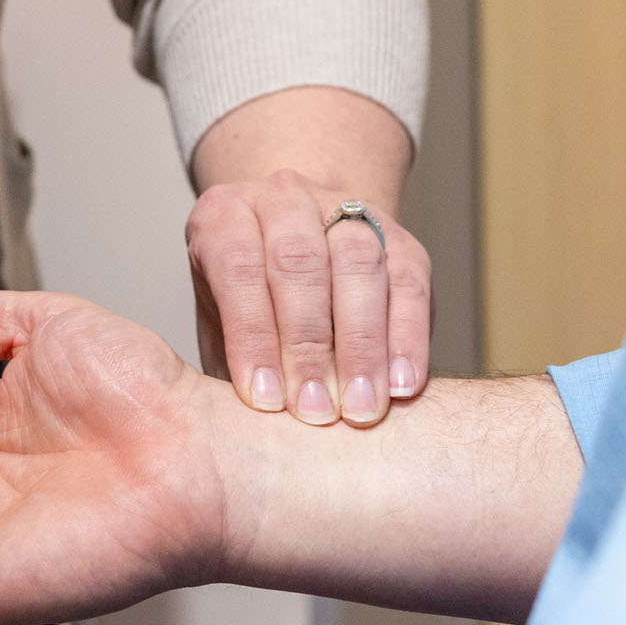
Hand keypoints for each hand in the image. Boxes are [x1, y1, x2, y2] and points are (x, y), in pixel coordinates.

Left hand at [188, 167, 431, 428]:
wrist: (296, 257)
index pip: (238, 267)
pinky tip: (403, 385)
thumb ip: (226, 362)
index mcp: (223, 216)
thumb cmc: (246, 310)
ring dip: (361, 345)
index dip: (253, 335)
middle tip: (315, 411)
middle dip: (309, 345)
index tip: (265, 401)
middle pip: (299, 262)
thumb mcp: (216, 327)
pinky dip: (407, 337)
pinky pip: (409, 282)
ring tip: (361, 407)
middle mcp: (282, 198)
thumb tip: (234, 426)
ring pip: (358, 264)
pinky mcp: (398, 238)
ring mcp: (345, 208)